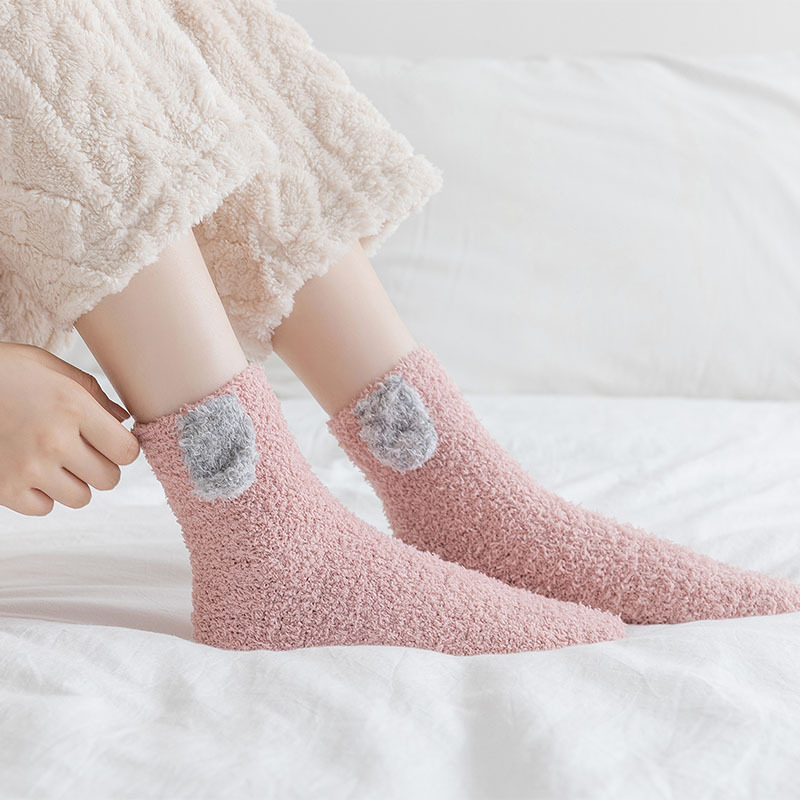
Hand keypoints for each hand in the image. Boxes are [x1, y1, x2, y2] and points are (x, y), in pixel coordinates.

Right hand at [0, 342, 139, 515]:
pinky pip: (43, 508)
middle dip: (101, 466)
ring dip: (73, 482)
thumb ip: (92, 392)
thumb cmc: (1, 371)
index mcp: (72, 407)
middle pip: (109, 479)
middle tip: (81, 451)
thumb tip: (122, 420)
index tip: (110, 441)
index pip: (127, 451)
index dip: (123, 448)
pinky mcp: (3, 490)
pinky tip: (29, 471)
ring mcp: (27, 469)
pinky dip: (41, 495)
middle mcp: (53, 441)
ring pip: (80, 498)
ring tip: (54, 460)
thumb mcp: (48, 366)